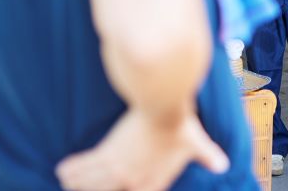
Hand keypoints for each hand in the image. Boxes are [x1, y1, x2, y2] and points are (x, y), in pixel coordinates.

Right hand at [56, 108, 228, 190]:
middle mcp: (133, 180)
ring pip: (90, 184)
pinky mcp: (107, 153)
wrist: (165, 105)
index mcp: (152, 183)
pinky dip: (72, 169)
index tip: (116, 187)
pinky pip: (83, 167)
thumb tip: (224, 164)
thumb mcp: (196, 143)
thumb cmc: (183, 124)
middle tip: (79, 189)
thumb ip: (207, 155)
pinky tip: (63, 170)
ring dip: (79, 184)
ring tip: (69, 182)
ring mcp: (119, 169)